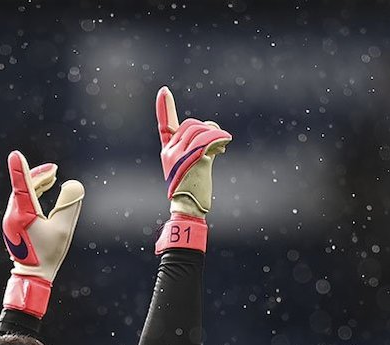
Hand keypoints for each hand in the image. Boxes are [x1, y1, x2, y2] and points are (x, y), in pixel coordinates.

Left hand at [0, 150, 83, 316]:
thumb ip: (69, 205)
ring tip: (52, 176)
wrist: (33, 275)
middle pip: (23, 187)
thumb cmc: (49, 253)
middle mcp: (12, 214)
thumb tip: (74, 184)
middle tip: (54, 169)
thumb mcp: (64, 229)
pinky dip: (32, 193)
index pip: (22, 186)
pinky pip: (21, 201)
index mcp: (23, 215)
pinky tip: (42, 190)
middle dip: (39, 175)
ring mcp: (11, 219)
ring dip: (36, 183)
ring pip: (22, 193)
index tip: (16, 154)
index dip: (20, 169)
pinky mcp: (14, 223)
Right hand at [156, 85, 231, 216]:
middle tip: (219, 138)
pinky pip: (208, 141)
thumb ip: (198, 150)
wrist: (189, 208)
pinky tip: (225, 144)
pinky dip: (219, 138)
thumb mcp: (192, 166)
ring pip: (201, 132)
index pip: (165, 125)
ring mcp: (180, 156)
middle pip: (191, 126)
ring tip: (224, 142)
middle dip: (207, 128)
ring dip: (216, 134)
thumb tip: (215, 138)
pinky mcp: (193, 161)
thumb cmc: (192, 190)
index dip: (165, 108)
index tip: (164, 91)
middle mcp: (171, 151)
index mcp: (168, 151)